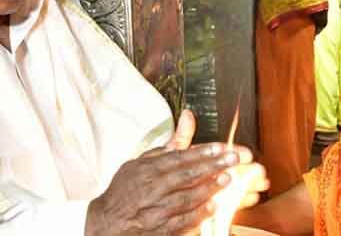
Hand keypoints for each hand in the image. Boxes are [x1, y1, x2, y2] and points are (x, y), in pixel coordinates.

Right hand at [85, 110, 265, 234]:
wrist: (107, 221)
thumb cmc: (127, 188)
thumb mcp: (143, 161)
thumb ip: (171, 142)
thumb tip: (189, 116)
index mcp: (147, 169)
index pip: (178, 158)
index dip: (201, 152)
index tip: (221, 148)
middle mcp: (151, 188)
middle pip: (186, 175)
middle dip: (212, 166)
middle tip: (233, 159)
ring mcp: (155, 210)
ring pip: (186, 198)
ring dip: (208, 188)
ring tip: (226, 179)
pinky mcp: (159, 229)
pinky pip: (181, 221)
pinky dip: (197, 214)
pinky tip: (213, 206)